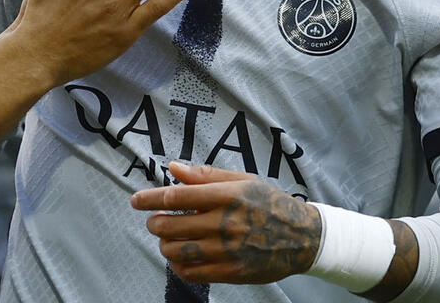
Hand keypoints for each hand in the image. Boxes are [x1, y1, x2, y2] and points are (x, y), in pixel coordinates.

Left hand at [130, 162, 320, 284]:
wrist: (303, 237)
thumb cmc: (269, 203)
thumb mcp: (242, 180)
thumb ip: (205, 175)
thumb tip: (173, 168)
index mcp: (227, 196)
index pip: (177, 196)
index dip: (150, 198)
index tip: (136, 200)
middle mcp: (225, 223)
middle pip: (171, 225)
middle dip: (155, 222)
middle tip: (154, 220)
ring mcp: (228, 250)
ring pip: (177, 251)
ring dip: (164, 244)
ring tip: (166, 238)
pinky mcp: (231, 272)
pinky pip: (191, 272)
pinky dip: (177, 265)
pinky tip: (178, 257)